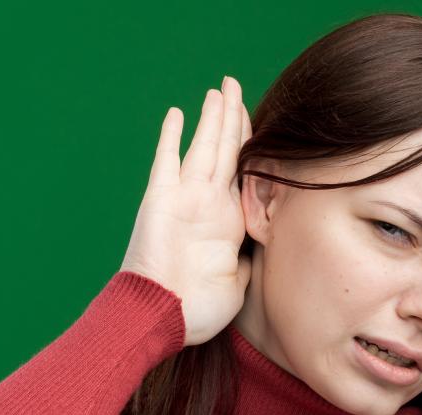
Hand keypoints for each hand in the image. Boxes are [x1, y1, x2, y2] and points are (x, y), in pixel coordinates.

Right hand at [119, 75, 253, 346]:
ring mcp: (184, 200)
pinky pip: (167, 159)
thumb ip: (248, 264)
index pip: (243, 174)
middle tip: (236, 88)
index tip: (261, 124)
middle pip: (226, 151)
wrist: (160, 318)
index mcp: (227, 224)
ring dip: (214, 117)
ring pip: (206, 147)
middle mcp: (207, 205)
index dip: (251, 146)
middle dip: (234, 118)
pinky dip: (171, 136)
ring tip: (221, 89)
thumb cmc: (196, 312)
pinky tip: (178, 113)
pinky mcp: (160, 199)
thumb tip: (260, 254)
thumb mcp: (237, 287)